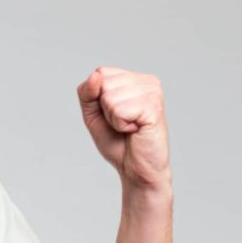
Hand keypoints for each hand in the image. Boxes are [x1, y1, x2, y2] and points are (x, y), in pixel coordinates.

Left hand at [76, 67, 170, 190]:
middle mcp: (147, 81)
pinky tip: (136, 130)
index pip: (100, 73)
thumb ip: (87, 92)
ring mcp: (153, 93)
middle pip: (103, 84)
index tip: (113, 114)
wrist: (136, 169)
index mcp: (135, 78)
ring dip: (113, 119)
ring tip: (129, 127)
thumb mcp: (93, 114)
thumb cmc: (117, 142)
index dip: (97, 98)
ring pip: (109, 97)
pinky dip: (120, 125)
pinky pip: (118, 110)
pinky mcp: (154, 107)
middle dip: (104, 109)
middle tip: (122, 123)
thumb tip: (95, 76)